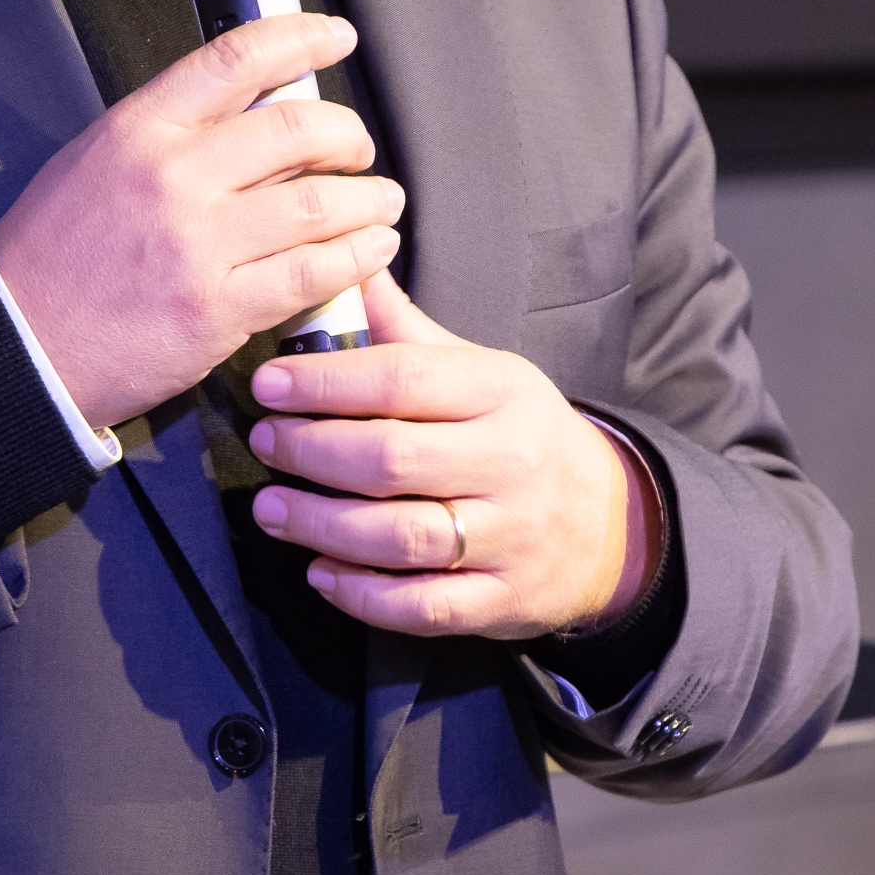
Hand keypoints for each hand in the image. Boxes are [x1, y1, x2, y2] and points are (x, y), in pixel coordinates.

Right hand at [0, 13, 403, 430]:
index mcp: (140, 130)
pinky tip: (370, 251)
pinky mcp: (218, 309)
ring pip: (319, 203)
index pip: (237, 58)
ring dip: (368, 199)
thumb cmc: (54, 256)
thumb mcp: (95, 161)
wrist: (19, 345)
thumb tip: (248, 108)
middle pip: (297, 129)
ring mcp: (199, 245)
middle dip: (348, 134)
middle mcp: (174, 178)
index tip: (335, 35)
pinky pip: (312, 272)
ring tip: (381, 202)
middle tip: (359, 148)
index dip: (301, 37)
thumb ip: (169, 131)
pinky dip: (356, 258)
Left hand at [243, 273, 659, 642]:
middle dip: (312, 451)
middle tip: (265, 443)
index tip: (269, 384)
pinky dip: (362, 594)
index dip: (326, 381)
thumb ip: (407, 332)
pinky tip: (319, 571)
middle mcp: (510, 462)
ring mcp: (509, 536)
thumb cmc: (520, 434)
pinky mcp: (501, 599)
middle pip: (392, 459)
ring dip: (321, 525)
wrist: (609, 525)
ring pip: (400, 536)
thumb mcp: (482, 372)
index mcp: (502, 392)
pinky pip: (421, 606)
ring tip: (272, 509)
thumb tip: (348, 269)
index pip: (404, 378)